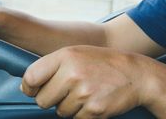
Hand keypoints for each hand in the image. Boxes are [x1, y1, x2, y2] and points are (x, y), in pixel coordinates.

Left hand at [21, 45, 150, 118]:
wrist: (137, 75)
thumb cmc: (104, 63)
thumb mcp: (79, 53)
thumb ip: (54, 65)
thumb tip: (27, 84)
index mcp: (66, 56)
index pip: (31, 78)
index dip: (31, 87)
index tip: (36, 89)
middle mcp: (72, 73)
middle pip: (42, 100)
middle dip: (53, 99)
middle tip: (69, 90)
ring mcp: (83, 92)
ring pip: (60, 112)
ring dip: (70, 107)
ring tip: (87, 92)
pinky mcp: (93, 110)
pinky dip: (84, 114)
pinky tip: (96, 100)